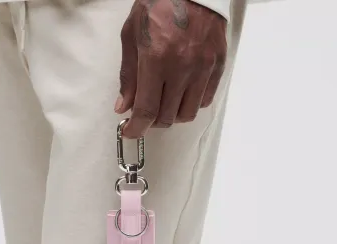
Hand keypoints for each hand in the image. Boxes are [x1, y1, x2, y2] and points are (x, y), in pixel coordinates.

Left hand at [116, 0, 226, 137]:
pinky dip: (190, 104)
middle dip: (152, 121)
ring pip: (187, 114)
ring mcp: (203, 67)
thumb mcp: (132, 35)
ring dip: (172, 115)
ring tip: (164, 102)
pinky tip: (181, 92)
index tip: (130, 132)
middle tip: (145, 113)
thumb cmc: (159, 4)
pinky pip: (204, 101)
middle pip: (167, 116)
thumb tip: (124, 106)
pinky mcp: (217, 65)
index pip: (147, 109)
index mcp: (156, 58)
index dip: (137, 128)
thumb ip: (128, 75)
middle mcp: (182, 67)